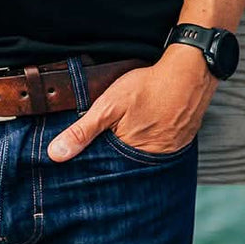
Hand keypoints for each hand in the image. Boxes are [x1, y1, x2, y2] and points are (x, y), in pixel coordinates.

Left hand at [46, 47, 216, 160]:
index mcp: (130, 155)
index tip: (80, 160)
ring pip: (141, 158)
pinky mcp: (179, 142)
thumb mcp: (108, 105)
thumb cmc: (148, 87)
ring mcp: (168, 152)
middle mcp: (150, 160)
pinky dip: (149, 141)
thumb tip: (55, 154)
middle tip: (108, 137)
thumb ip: (83, 130)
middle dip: (112, 157)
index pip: (105, 170)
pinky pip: (159, 148)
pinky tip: (144, 128)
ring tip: (126, 132)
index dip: (93, 163)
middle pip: (124, 166)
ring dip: (131, 150)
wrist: (189, 73)